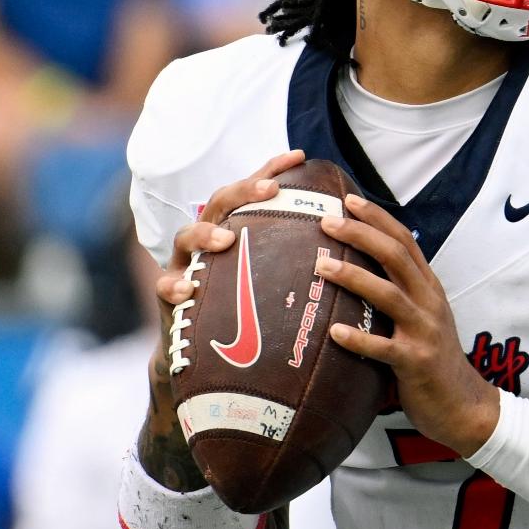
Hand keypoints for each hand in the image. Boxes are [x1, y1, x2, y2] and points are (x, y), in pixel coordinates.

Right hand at [137, 149, 306, 489]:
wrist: (212, 373)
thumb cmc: (257, 326)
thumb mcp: (283, 292)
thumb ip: (308, 266)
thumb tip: (362, 246)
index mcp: (240, 236)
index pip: (254, 193)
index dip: (272, 170)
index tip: (299, 155)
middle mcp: (209, 246)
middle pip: (217, 204)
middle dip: (240, 193)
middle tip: (268, 193)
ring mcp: (186, 270)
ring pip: (184, 239)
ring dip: (203, 235)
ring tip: (225, 240)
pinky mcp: (171, 304)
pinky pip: (166, 291)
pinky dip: (173, 287)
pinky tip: (186, 290)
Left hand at [319, 194, 501, 457]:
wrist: (464, 405)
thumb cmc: (432, 361)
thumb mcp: (422, 318)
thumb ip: (398, 294)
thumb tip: (357, 273)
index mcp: (429, 288)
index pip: (405, 241)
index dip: (378, 218)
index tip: (348, 199)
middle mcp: (429, 303)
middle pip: (396, 257)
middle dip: (361, 234)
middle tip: (327, 220)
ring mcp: (425, 332)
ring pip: (389, 295)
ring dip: (354, 277)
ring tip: (322, 266)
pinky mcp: (417, 363)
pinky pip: (384, 348)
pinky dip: (359, 339)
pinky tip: (334, 333)